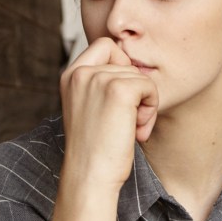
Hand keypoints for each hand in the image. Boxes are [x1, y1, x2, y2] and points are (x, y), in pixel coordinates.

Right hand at [59, 37, 158, 189]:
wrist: (90, 175)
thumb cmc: (96, 148)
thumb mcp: (92, 107)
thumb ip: (103, 84)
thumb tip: (136, 67)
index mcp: (70, 74)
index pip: (106, 45)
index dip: (123, 67)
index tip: (122, 98)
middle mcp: (80, 72)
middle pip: (129, 63)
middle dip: (136, 92)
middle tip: (128, 121)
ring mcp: (98, 78)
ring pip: (141, 77)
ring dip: (144, 105)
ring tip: (130, 129)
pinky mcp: (118, 90)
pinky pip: (150, 86)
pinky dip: (151, 109)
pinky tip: (137, 130)